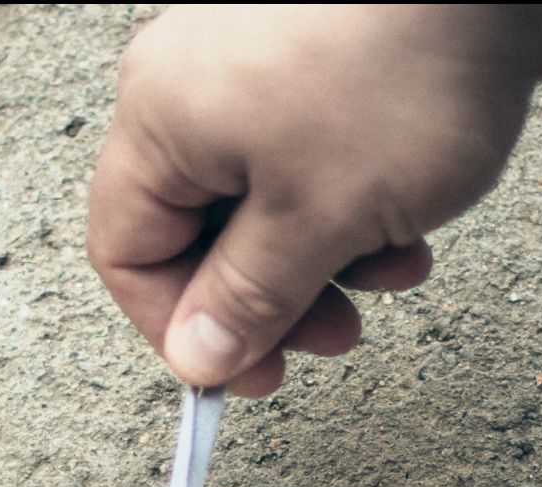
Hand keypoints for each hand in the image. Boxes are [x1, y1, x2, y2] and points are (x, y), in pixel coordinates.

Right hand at [89, 6, 541, 395]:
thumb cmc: (401, 71)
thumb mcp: (318, 219)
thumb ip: (251, 297)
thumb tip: (199, 355)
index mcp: (163, 117)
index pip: (128, 250)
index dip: (179, 326)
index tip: (244, 371)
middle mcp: (196, 83)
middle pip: (200, 229)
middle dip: (271, 297)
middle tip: (334, 335)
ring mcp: (263, 65)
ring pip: (269, 201)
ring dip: (329, 259)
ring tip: (394, 272)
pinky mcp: (330, 60)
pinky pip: (319, 160)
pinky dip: (359, 206)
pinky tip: (414, 229)